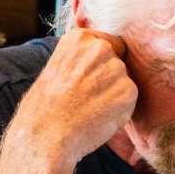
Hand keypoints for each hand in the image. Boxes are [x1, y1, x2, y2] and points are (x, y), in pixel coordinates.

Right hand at [2, 29, 137, 172]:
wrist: (45, 135)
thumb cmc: (46, 106)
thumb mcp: (58, 66)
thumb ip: (82, 57)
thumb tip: (104, 52)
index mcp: (80, 38)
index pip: (107, 44)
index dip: (99, 65)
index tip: (85, 79)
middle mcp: (100, 48)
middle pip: (118, 61)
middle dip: (108, 78)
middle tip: (85, 97)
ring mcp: (116, 70)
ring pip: (124, 80)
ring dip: (114, 94)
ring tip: (90, 108)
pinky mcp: (128, 92)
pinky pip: (129, 99)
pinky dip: (119, 110)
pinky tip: (99, 116)